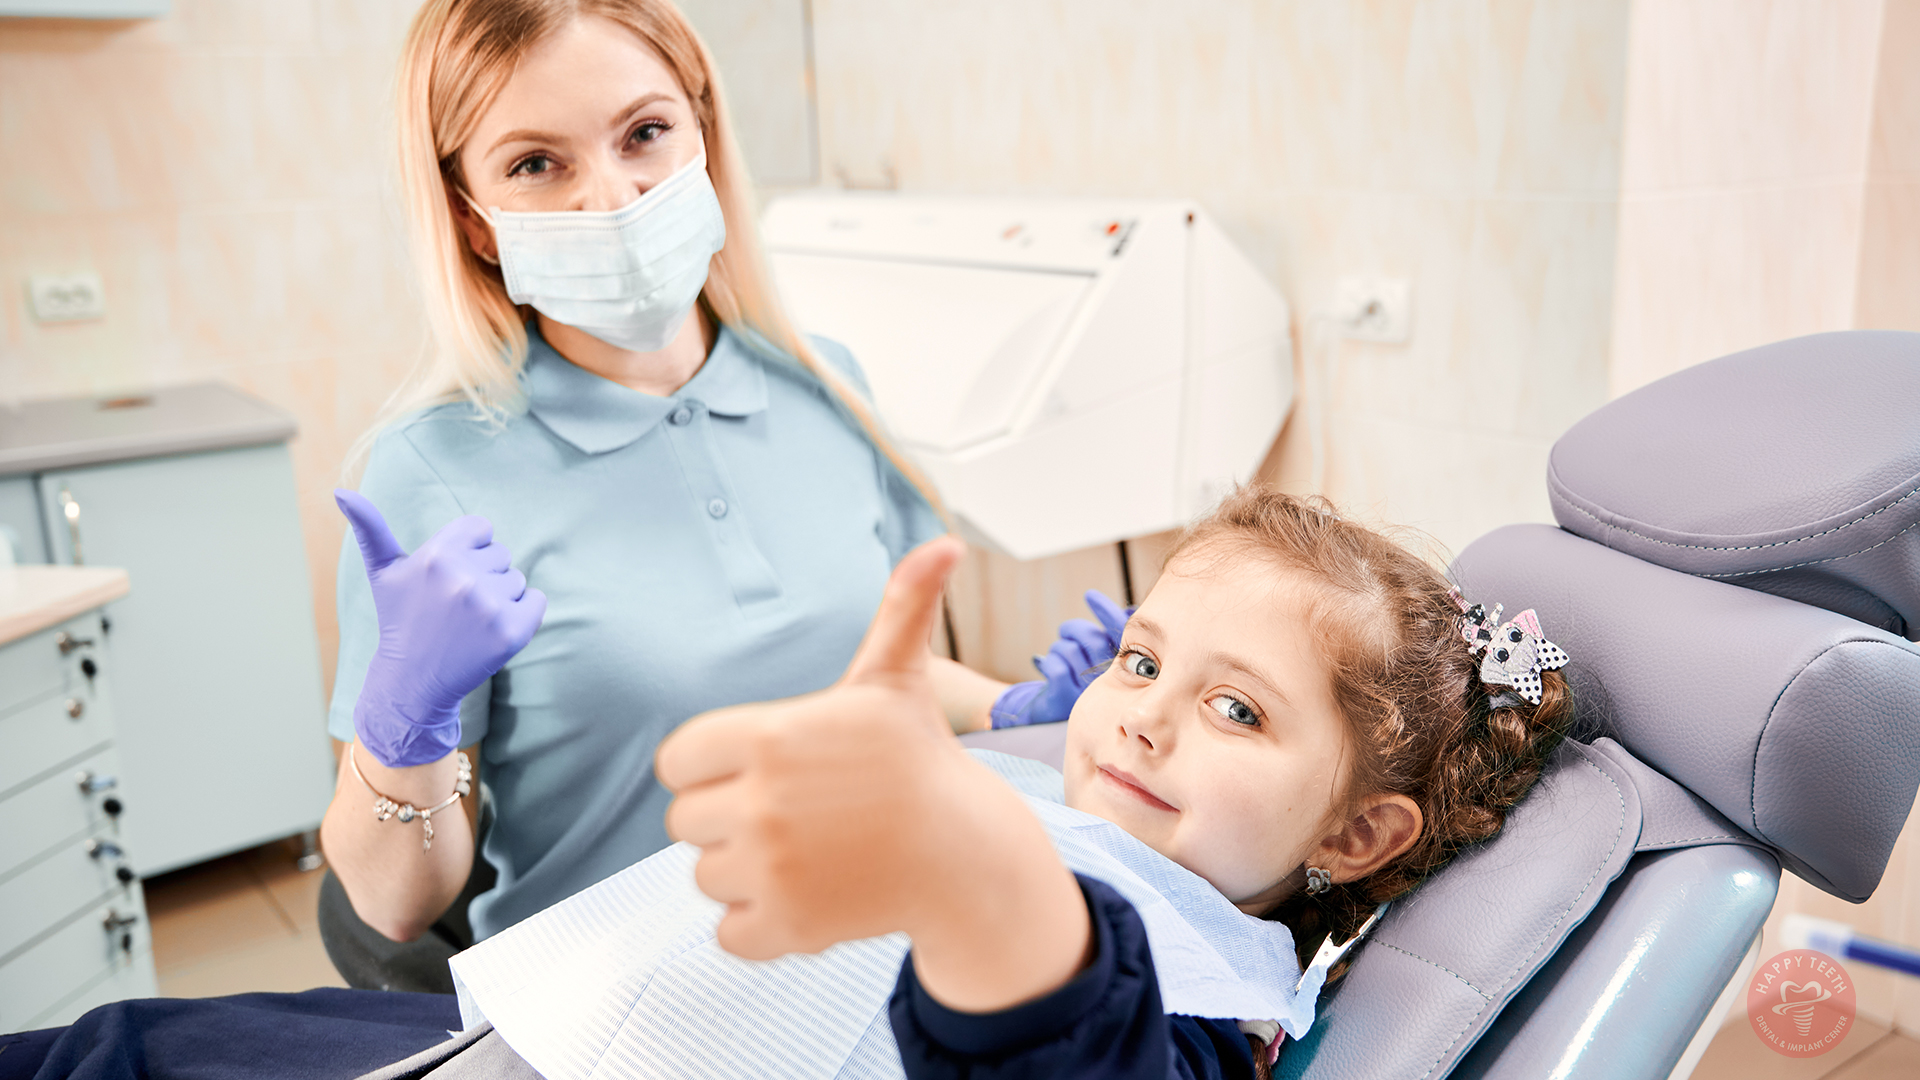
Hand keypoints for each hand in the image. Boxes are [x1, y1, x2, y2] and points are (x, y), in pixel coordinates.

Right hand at [336, 489, 546, 767]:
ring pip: (518, 579)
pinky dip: (524, 614)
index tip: (449, 575)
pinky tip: (491, 630)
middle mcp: (463, 578)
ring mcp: (489, 607)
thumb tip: (340, 490)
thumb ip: (369, 527)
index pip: (482, 528)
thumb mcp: (383, 571)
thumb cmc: (400, 618)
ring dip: (501, 597)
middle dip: (483, 575)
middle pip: (501, 554)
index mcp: (436, 555)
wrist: (412, 681)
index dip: (469, 550)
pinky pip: (538, 601)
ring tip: (469, 620)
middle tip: (455, 605)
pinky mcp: (512, 632)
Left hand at [659, 538, 1089, 1010]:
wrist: (963, 852)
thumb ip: (900, 609)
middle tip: (796, 812)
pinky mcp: (785, 925)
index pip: (676, 761)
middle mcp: (761, 801)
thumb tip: (946, 543)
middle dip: (730, 818)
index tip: (765, 767)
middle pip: (685, 820)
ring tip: (809, 852)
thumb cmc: (917, 761)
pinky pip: (728, 930)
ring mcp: (771, 867)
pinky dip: (761, 922)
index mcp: (770, 736)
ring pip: (706, 875)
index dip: (715, 765)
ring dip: (746, 871)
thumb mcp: (896, 680)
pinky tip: (809, 893)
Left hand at [989, 589, 1131, 727]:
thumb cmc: (1075, 685)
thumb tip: (1129, 608)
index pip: (1119, 637)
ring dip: (1059, 647)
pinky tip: (1045, 666)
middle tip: (1065, 631)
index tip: (1089, 596)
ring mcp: (1086, 697)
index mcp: (1122, 675)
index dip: (1106, 612)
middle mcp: (1108, 688)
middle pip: (1093, 639)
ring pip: (1072, 651)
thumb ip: (1110, 640)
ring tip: (1057, 655)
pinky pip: (1057, 669)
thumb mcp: (1095, 662)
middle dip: (1074, 628)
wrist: (1046, 718)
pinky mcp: (1064, 703)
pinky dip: (1048, 661)